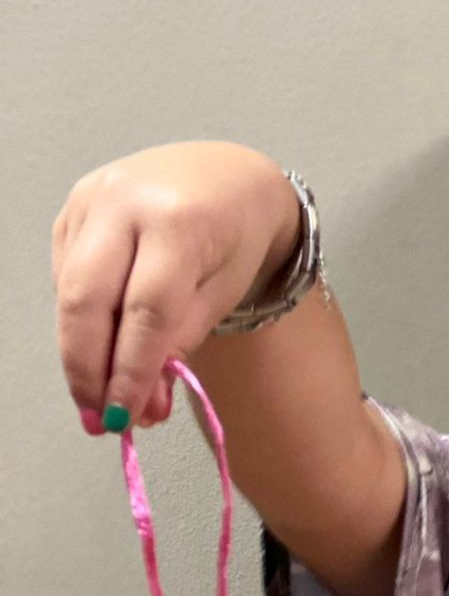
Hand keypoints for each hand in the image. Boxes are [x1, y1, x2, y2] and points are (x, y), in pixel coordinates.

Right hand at [53, 141, 301, 431]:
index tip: (127, 417)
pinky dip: (79, 322)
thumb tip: (143, 405)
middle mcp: (125, 203)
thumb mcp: (224, 293)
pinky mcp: (74, 207)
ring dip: (80, 355)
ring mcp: (92, 200)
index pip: (146, 311)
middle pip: (88, 300)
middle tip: (100, 419)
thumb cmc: (235, 237)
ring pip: (68, 292)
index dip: (131, 370)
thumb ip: (181, 344)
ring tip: (99, 402)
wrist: (227, 175)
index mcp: (177, 223)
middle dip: (89, 369)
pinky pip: (66, 275)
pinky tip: (99, 350)